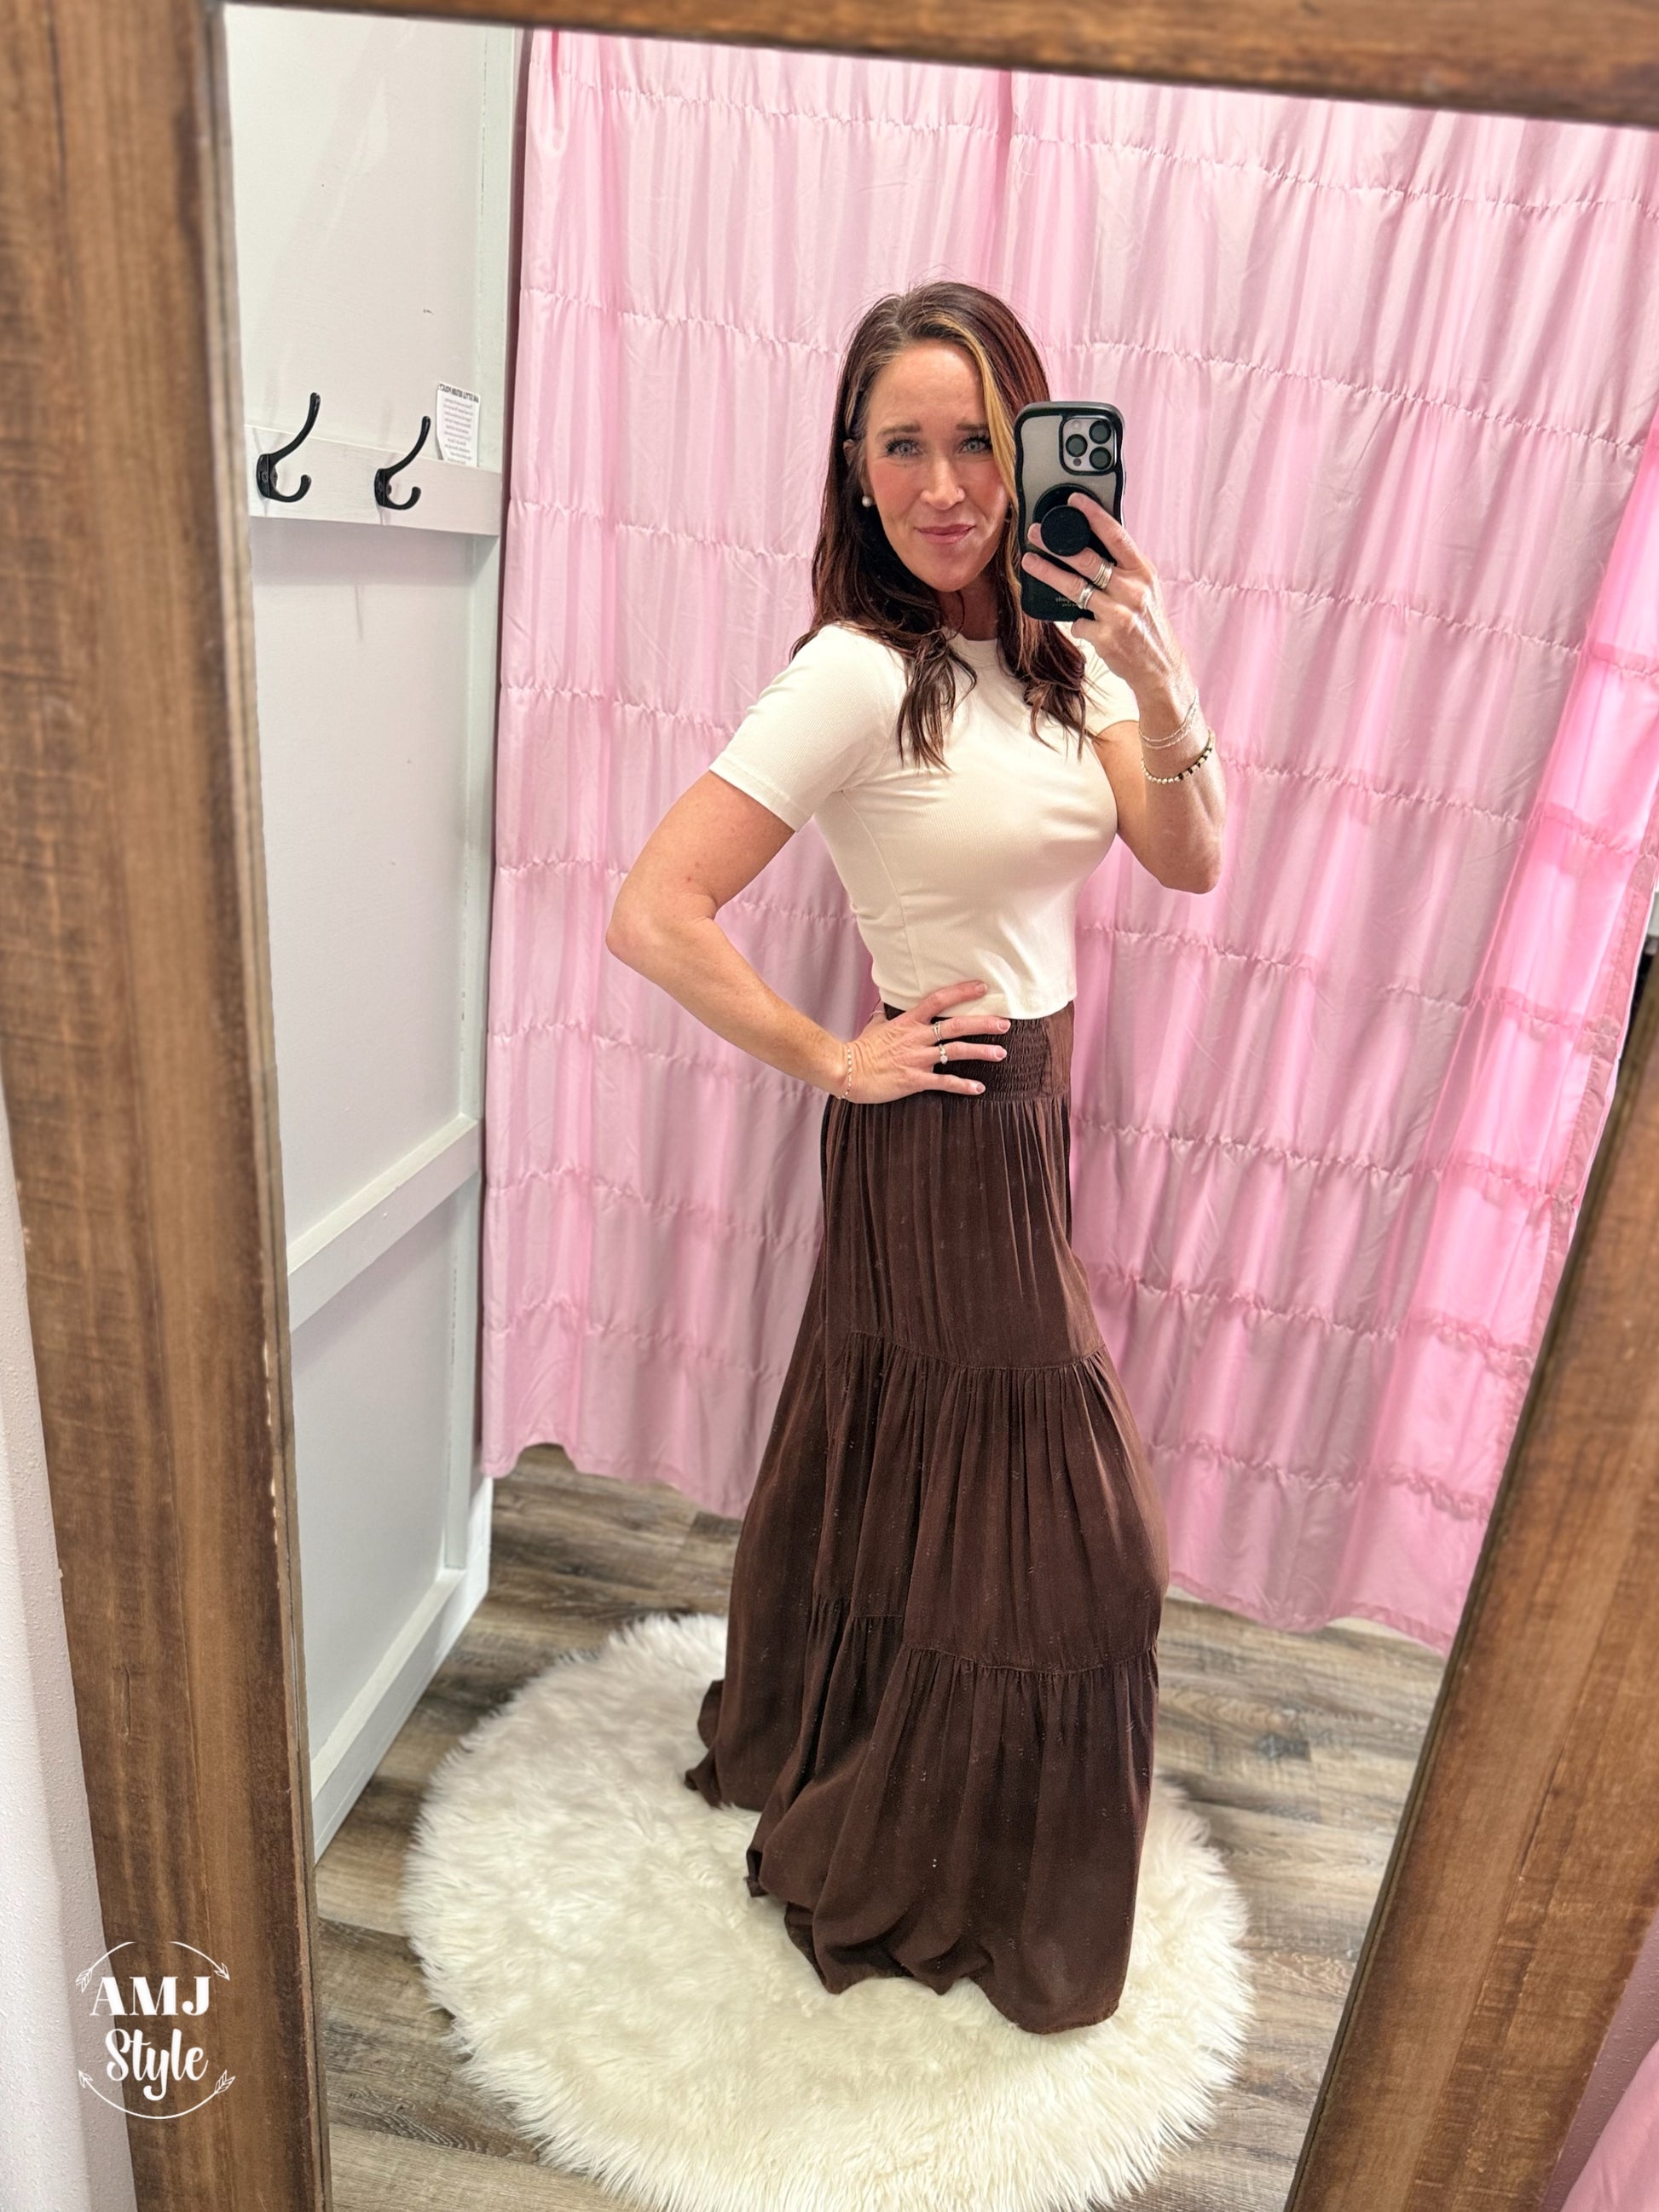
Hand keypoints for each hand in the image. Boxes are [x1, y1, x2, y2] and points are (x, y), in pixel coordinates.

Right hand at [844, 979, 1009, 1102]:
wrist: (846, 1070)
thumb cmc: (860, 1048)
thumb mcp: (874, 1025)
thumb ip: (886, 1016)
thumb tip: (885, 1008)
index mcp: (908, 1021)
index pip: (939, 1000)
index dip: (961, 991)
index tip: (982, 987)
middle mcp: (917, 1037)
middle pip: (956, 1026)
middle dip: (983, 1024)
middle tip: (1004, 1024)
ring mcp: (917, 1058)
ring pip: (956, 1052)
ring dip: (981, 1052)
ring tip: (1001, 1053)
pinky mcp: (914, 1080)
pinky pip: (944, 1082)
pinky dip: (963, 1085)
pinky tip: (979, 1088)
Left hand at [1020, 491, 1195, 714]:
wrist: (1159, 667)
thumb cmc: (1147, 623)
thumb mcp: (1145, 590)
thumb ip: (1123, 569)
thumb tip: (1091, 545)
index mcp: (1143, 573)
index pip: (1117, 536)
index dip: (1094, 516)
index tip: (1074, 501)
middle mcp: (1132, 590)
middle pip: (1088, 560)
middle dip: (1057, 544)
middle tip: (1036, 533)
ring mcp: (1118, 614)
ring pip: (1074, 588)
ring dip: (1048, 573)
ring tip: (1029, 562)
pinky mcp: (1106, 637)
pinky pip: (1077, 622)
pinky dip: (1076, 623)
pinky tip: (1083, 624)